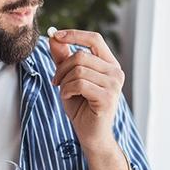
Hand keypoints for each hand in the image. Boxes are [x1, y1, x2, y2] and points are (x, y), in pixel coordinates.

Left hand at [49, 29, 124, 147]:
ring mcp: (114, 85)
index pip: (95, 39)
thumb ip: (63, 57)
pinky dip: (66, 91)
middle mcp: (116, 72)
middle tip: (55, 81)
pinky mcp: (107, 97)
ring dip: (64, 82)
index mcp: (110, 64)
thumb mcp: (69, 78)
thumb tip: (54, 36)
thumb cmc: (81, 106)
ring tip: (65, 92)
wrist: (91, 134)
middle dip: (62, 67)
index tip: (56, 35)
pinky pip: (79, 84)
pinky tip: (68, 98)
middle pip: (81, 55)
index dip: (74, 34)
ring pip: (78, 70)